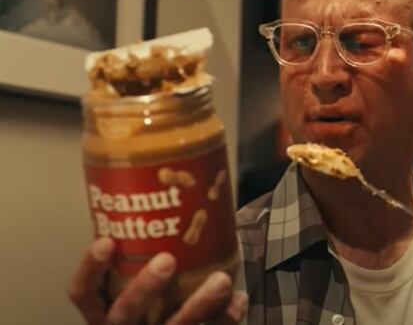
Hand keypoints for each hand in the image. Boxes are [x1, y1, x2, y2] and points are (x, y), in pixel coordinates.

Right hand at [68, 237, 247, 324]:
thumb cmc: (155, 297)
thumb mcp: (135, 277)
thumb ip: (144, 248)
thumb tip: (174, 190)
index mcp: (105, 308)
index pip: (83, 293)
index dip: (89, 269)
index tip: (106, 241)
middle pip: (125, 314)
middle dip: (144, 287)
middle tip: (167, 260)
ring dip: (199, 304)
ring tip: (221, 280)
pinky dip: (226, 317)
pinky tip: (239, 299)